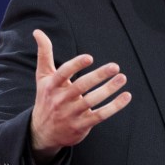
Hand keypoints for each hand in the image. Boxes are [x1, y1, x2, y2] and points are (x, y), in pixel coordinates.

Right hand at [29, 29, 131, 163]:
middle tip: (115, 66)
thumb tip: (37, 31)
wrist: (42, 132)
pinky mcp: (81, 125)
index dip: (76, 65)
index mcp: (52, 86)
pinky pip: (100, 115)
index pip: (63, 74)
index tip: (90, 57)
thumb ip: (44, 54)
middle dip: (98, 76)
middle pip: (80, 87)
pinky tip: (126, 96)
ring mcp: (71, 114)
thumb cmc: (46, 98)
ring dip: (109, 89)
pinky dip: (114, 107)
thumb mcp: (42, 77)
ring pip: (92, 101)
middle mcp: (60, 100)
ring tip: (122, 78)